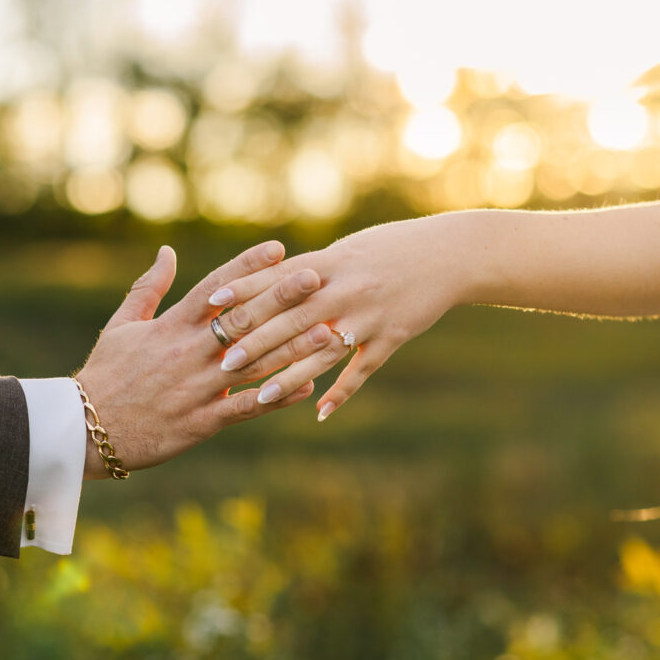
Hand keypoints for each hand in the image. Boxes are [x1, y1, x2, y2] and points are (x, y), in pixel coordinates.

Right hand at [75, 241, 332, 478]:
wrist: (83, 429)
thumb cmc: (105, 374)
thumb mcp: (122, 325)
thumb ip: (149, 288)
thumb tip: (167, 251)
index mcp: (170, 327)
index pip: (216, 289)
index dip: (248, 267)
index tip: (279, 248)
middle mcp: (188, 353)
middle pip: (242, 320)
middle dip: (281, 298)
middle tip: (315, 278)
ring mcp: (197, 388)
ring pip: (254, 363)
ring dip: (293, 347)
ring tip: (328, 330)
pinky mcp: (201, 422)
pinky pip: (246, 407)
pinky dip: (277, 397)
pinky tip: (308, 385)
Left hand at [207, 216, 464, 420]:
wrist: (448, 255)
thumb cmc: (390, 247)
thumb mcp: (347, 250)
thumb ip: (309, 266)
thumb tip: (266, 277)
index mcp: (330, 262)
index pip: (278, 279)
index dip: (244, 293)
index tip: (211, 306)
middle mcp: (345, 289)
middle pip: (292, 319)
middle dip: (255, 342)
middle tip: (222, 363)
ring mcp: (369, 316)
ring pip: (322, 351)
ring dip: (289, 376)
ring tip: (259, 396)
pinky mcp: (391, 338)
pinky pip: (361, 370)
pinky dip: (340, 393)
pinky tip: (318, 412)